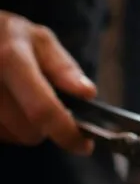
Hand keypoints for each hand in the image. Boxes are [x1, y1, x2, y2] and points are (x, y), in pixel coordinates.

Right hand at [0, 10, 96, 153]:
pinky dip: (5, 127)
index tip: (84, 146)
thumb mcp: (39, 40)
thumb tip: (87, 93)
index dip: (66, 133)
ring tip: (19, 101)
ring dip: (22, 128)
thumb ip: (64, 68)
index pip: (42, 109)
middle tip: (45, 106)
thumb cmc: (7, 37)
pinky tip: (4, 106)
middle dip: (44, 127)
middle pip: (27, 131)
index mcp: (10, 59)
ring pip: (11, 136)